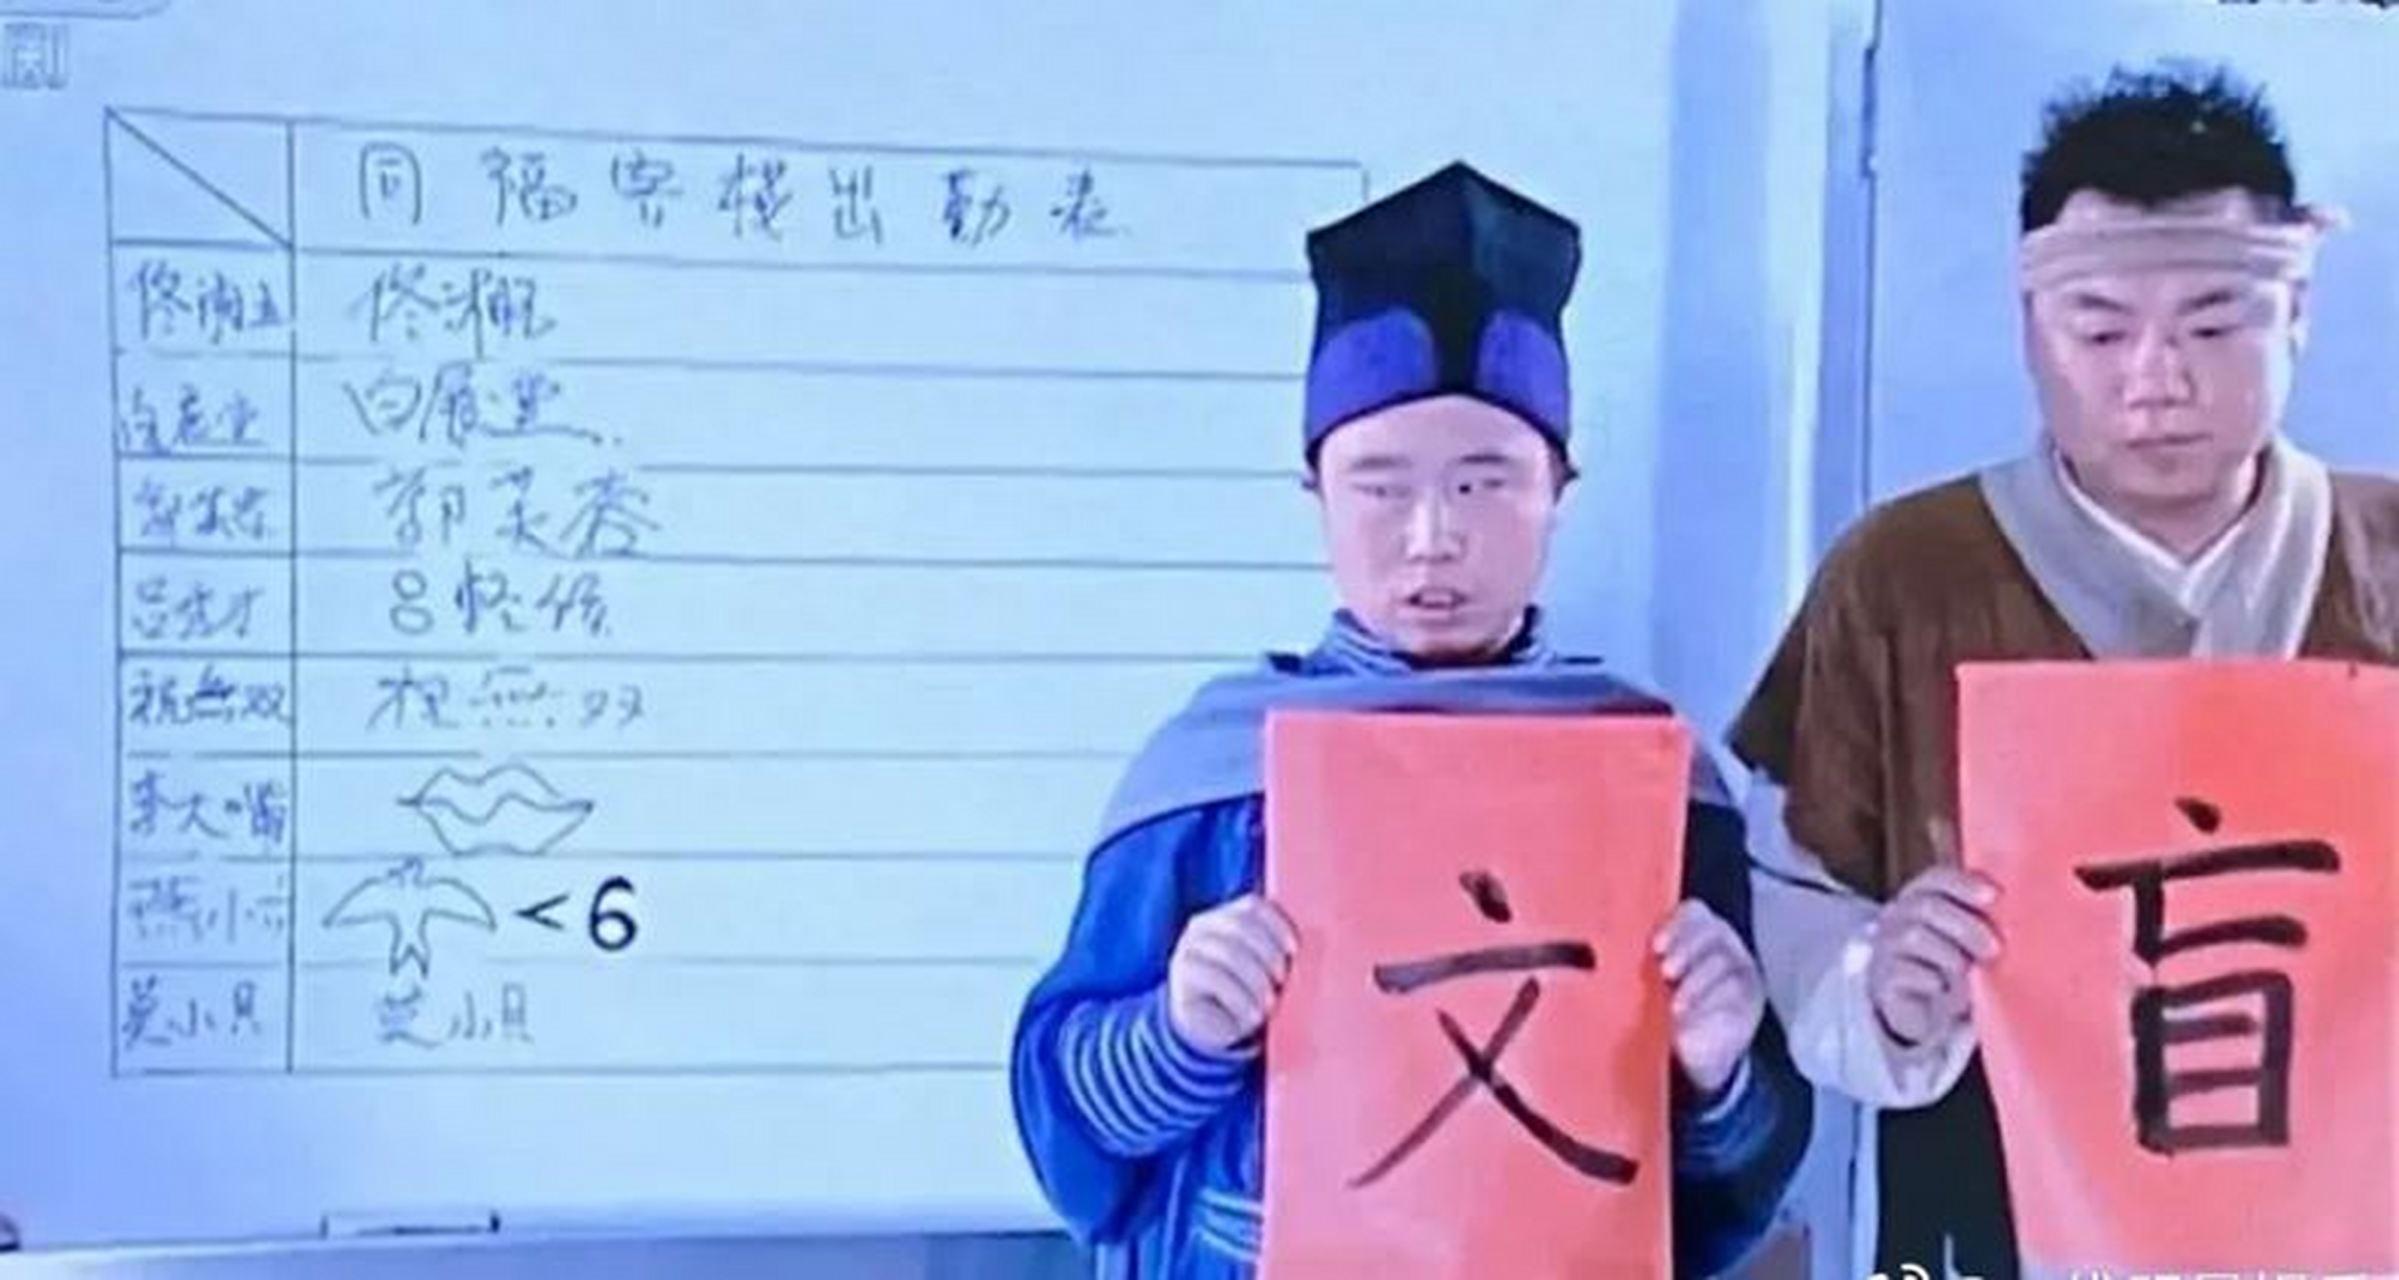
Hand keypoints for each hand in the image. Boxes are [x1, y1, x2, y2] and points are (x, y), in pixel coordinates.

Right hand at [1166, 894, 1298, 1052]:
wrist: (1211, 1028)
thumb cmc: (1247, 994)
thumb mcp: (1264, 969)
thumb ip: (1278, 950)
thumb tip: (1308, 945)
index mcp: (1226, 916)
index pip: (1252, 907)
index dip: (1277, 924)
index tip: (1295, 949)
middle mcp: (1203, 926)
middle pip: (1242, 927)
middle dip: (1268, 954)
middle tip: (1282, 981)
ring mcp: (1189, 948)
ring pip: (1230, 953)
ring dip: (1256, 980)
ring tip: (1269, 1004)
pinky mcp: (1183, 974)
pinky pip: (1215, 978)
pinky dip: (1240, 998)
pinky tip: (1252, 1015)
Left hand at [1654, 901, 1766, 1095]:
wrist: (1695, 1049)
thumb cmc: (1663, 1006)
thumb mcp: (1648, 984)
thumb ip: (1639, 965)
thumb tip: (1604, 958)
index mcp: (1694, 931)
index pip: (1693, 912)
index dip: (1675, 924)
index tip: (1656, 946)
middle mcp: (1722, 944)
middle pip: (1712, 930)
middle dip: (1686, 949)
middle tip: (1666, 973)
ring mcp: (1739, 968)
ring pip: (1724, 961)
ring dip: (1697, 982)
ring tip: (1675, 1006)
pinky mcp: (1750, 997)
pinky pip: (1735, 992)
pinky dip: (1710, 1005)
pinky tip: (1691, 1018)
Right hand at [1865, 866, 2000, 1047]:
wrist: (1916, 1004)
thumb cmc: (1952, 962)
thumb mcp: (1966, 935)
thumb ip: (1983, 918)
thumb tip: (2027, 911)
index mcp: (1921, 896)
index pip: (1937, 878)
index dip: (1964, 883)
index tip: (1994, 896)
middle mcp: (1899, 915)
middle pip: (1928, 907)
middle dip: (1965, 926)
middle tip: (1993, 948)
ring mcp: (1887, 945)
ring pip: (1915, 937)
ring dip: (1949, 953)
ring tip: (1969, 970)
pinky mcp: (1884, 977)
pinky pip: (1904, 971)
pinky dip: (1929, 978)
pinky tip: (1942, 987)